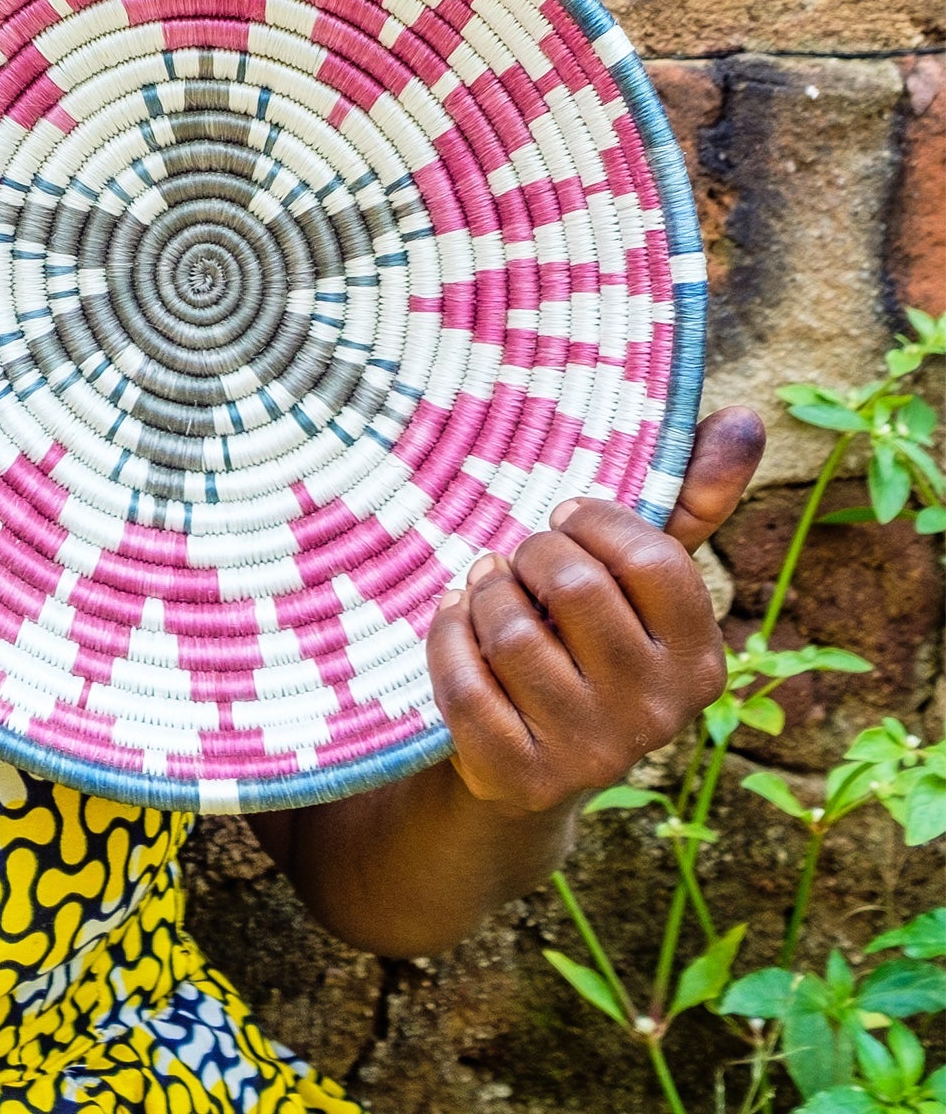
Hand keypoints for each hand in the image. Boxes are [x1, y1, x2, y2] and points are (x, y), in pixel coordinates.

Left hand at [428, 406, 764, 814]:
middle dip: (531, 554)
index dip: (596, 522)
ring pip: (510, 631)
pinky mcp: (521, 775)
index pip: (653, 560)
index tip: (564, 514)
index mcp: (702, 661)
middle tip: (518, 558)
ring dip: (482, 593)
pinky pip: (463, 680)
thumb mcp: (637, 583)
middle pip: (574, 586)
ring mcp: (590, 752)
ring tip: (484, 588)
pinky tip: (453, 620)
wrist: (524, 763)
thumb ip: (690, 501)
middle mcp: (658, 714)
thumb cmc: (584, 642)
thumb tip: (747, 418)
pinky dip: (446, 636)